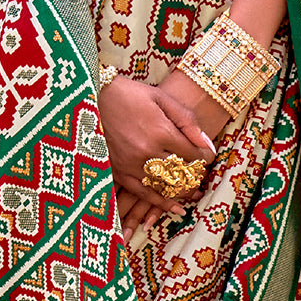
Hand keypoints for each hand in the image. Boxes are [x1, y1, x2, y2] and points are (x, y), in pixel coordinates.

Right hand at [98, 71, 226, 239]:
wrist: (92, 96)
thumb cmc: (129, 93)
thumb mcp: (161, 98)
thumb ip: (187, 121)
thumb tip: (207, 145)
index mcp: (160, 131)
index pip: (193, 154)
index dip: (205, 156)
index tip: (207, 155)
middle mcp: (147, 152)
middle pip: (181, 172)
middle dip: (195, 173)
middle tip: (200, 170)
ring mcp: (132, 164)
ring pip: (166, 186)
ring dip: (183, 189)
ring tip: (193, 189)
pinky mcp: (118, 171)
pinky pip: (143, 193)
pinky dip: (161, 202)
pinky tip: (175, 207)